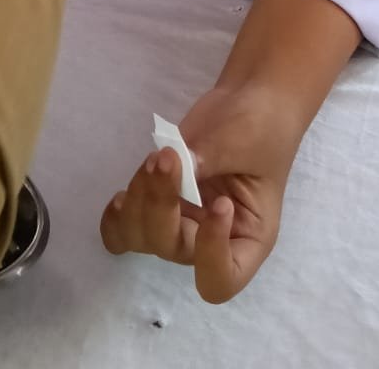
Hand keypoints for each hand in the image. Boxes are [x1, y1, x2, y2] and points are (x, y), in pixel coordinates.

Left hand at [101, 85, 295, 303]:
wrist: (247, 99)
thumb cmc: (261, 125)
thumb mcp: (244, 141)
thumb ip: (209, 159)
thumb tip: (172, 170)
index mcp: (248, 237)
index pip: (223, 280)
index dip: (211, 253)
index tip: (219, 203)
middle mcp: (212, 240)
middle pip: (173, 250)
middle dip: (161, 206)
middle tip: (167, 158)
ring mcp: (182, 222)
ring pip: (143, 239)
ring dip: (138, 203)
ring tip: (154, 160)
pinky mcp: (159, 203)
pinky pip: (125, 230)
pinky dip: (117, 216)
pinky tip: (124, 192)